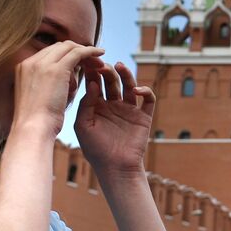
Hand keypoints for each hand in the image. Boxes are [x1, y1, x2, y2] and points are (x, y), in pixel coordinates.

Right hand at [12, 40, 105, 136]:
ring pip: (68, 47)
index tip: (79, 63)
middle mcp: (31, 61)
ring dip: (84, 52)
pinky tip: (100, 54)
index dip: (65, 56)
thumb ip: (48, 86)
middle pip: (57, 47)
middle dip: (76, 51)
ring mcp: (42, 64)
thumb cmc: (37, 122)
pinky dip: (89, 52)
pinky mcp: (57, 69)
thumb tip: (66, 82)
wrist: (32, 128)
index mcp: (23, 68)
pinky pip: (77, 53)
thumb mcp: (39, 98)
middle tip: (93, 60)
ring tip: (99, 62)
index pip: (48, 54)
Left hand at [75, 61, 155, 175]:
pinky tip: (136, 90)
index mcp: (97, 106)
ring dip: (125, 74)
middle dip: (107, 71)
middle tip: (102, 65)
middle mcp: (113, 105)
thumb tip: (91, 83)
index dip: (92, 72)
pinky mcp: (143, 117)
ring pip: (129, 85)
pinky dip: (145, 91)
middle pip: (111, 81)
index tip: (87, 62)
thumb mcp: (83, 126)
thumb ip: (86, 104)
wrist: (115, 168)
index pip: (95, 83)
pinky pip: (148, 100)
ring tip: (119, 66)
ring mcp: (129, 110)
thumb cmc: (95, 150)